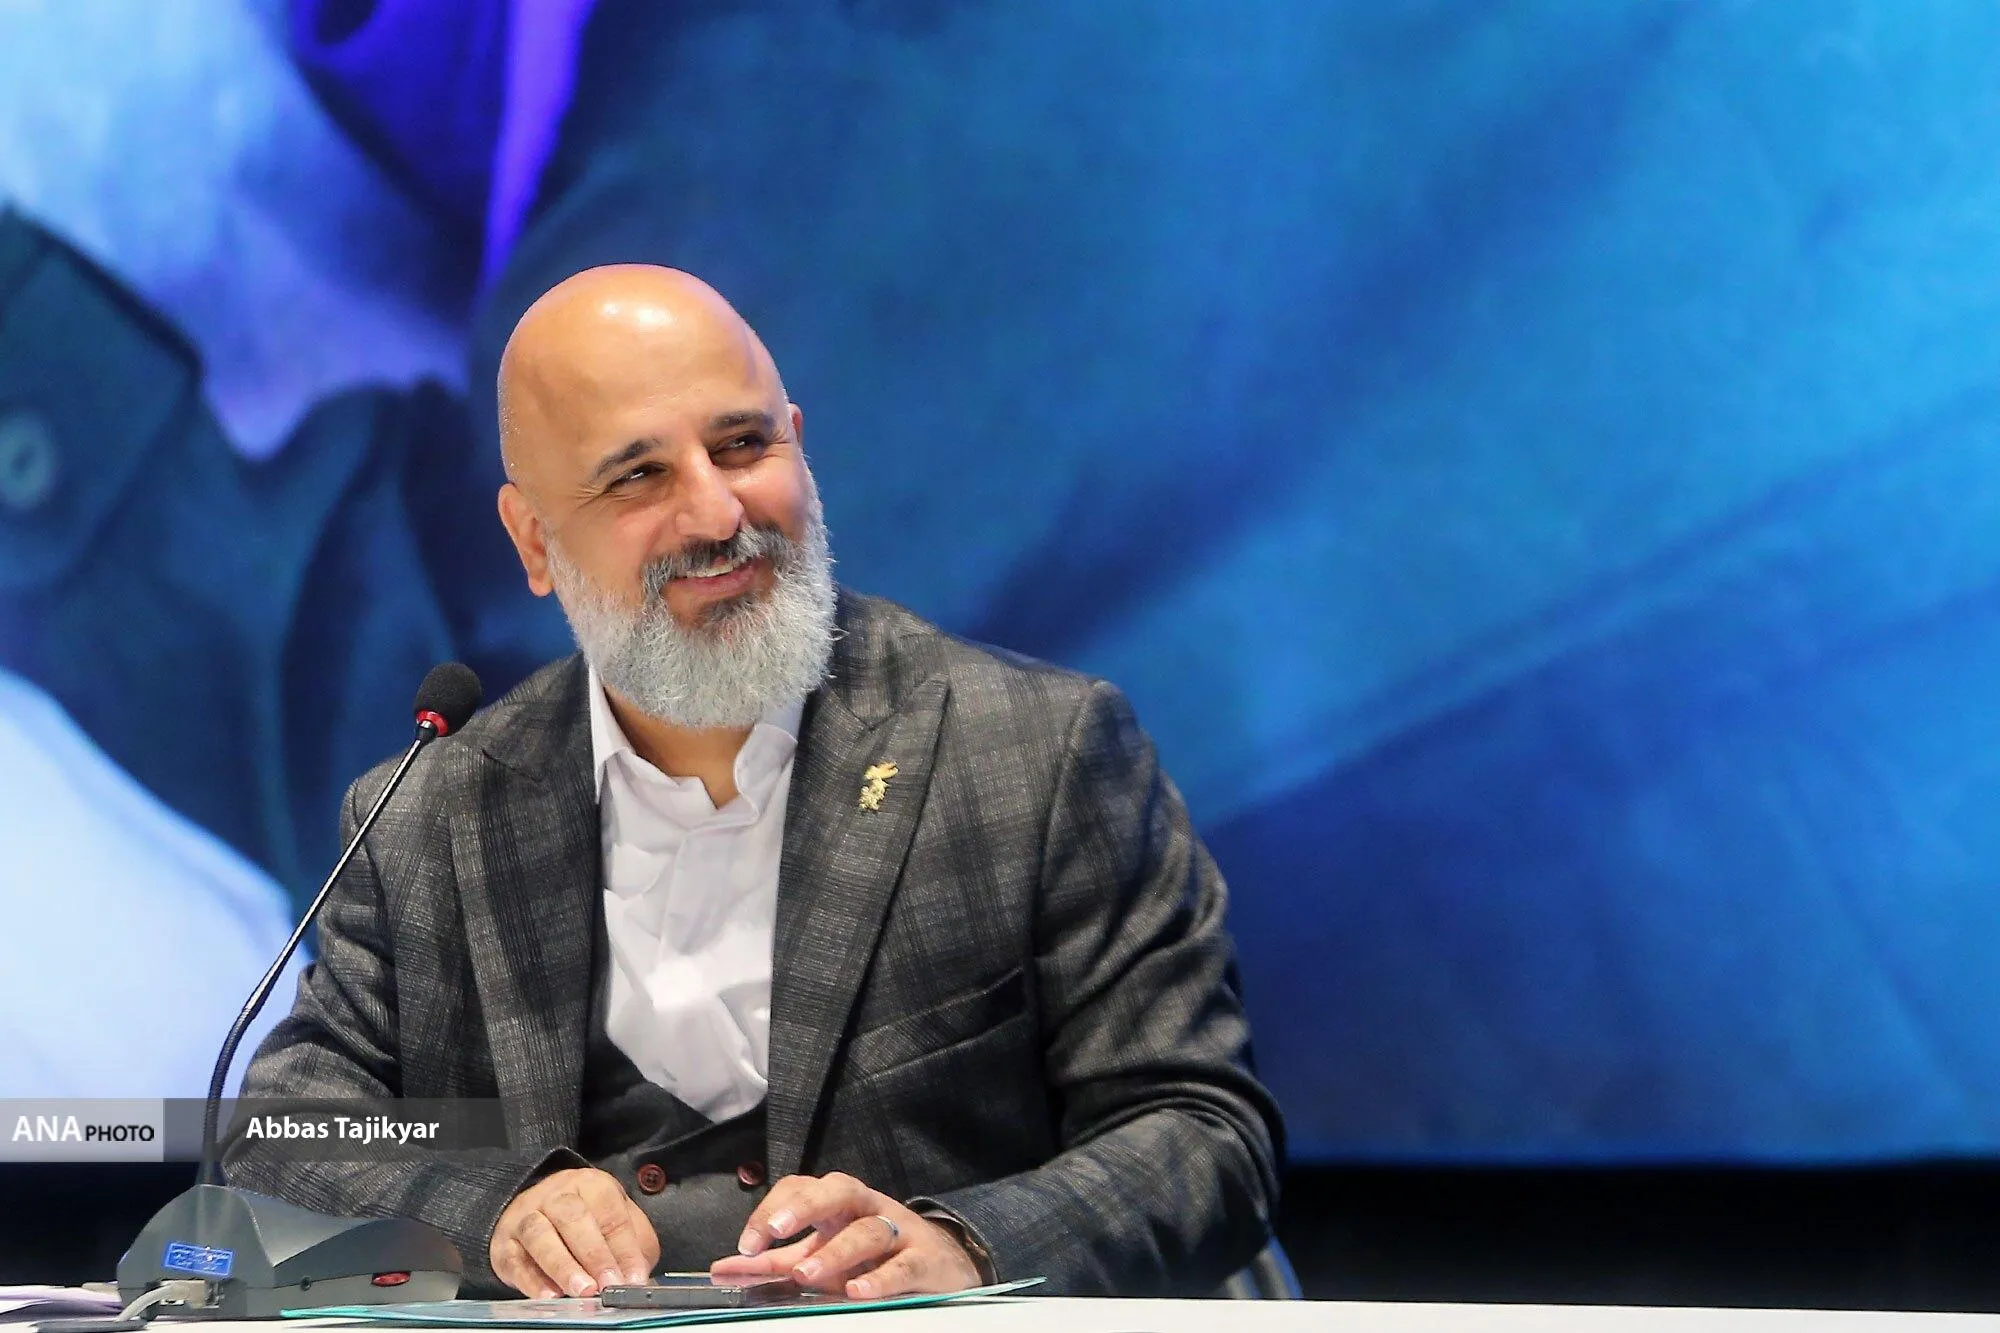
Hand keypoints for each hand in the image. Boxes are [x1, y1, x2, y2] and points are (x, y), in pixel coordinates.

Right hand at [490, 1167, 659, 1298]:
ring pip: (540, 1235)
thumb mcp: (616, 1222)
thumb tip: (636, 1277)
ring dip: (563, 1266)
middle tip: (608, 1284)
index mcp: (590, 1185)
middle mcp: (556, 1195)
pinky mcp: (504, 1244)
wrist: (532, 1211)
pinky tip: (549, 1296)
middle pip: (573, 1218)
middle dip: (594, 1254)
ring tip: (582, 1291)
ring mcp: (526, 1217)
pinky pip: (515, 1261)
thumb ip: (632, 1246)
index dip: (625, 1249)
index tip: (633, 1278)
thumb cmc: (585, 1221)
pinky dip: (532, 1281)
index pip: (610, 1214)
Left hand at [709, 1171, 980, 1297]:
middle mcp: (868, 1208)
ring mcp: (899, 1231)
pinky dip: (881, 1277)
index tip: (747, 1244)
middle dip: (806, 1205)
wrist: (941, 1266)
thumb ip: (773, 1262)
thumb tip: (722, 1268)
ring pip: (869, 1229)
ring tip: (807, 1273)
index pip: (803, 1187)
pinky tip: (859, 1291)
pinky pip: (904, 1264)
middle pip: (839, 1189)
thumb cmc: (872, 1257)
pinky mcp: (924, 1259)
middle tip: (776, 1229)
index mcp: (839, 1204)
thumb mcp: (821, 1255)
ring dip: (837, 1251)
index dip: (773, 1209)